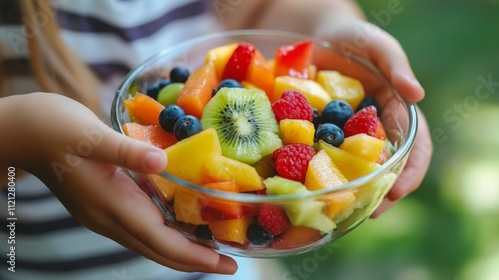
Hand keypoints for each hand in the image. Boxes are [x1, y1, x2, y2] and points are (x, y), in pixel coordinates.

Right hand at [3, 93, 236, 273]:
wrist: (24, 132)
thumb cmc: (54, 128)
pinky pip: (142, 229)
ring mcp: (105, 214)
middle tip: (231, 263)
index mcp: (111, 205)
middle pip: (159, 250)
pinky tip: (182, 225)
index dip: (194, 255)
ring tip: (214, 250)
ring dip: (183, 250)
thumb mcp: (91, 135)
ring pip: (150, 243)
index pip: (160, 240)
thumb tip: (162, 162)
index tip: (224, 263)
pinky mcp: (105, 205)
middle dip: (196, 261)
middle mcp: (109, 218)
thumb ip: (126, 152)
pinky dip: (167, 233)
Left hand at [313, 19, 431, 216]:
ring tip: (343, 208)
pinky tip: (309, 184)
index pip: (413, 147)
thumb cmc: (355, 38)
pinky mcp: (317, 133)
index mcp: (395, 113)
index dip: (410, 170)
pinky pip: (318, 154)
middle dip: (382, 191)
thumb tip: (417, 95)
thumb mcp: (378, 44)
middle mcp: (372, 129)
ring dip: (351, 189)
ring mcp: (344, 134)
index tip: (399, 190)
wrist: (319, 36)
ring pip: (352, 167)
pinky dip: (317, 171)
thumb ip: (396, 65)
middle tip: (371, 210)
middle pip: (385, 166)